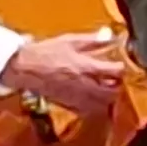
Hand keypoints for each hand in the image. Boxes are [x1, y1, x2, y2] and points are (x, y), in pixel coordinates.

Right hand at [4, 31, 131, 113]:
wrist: (26, 68)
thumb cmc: (47, 51)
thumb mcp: (70, 40)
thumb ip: (92, 40)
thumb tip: (109, 35)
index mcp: (87, 66)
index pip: (114, 72)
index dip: (121, 69)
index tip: (119, 65)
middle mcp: (85, 85)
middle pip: (112, 92)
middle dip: (117, 86)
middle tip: (115, 79)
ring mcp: (77, 97)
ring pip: (102, 104)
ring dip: (108, 98)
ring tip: (106, 89)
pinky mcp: (68, 104)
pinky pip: (88, 111)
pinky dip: (94, 107)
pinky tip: (92, 99)